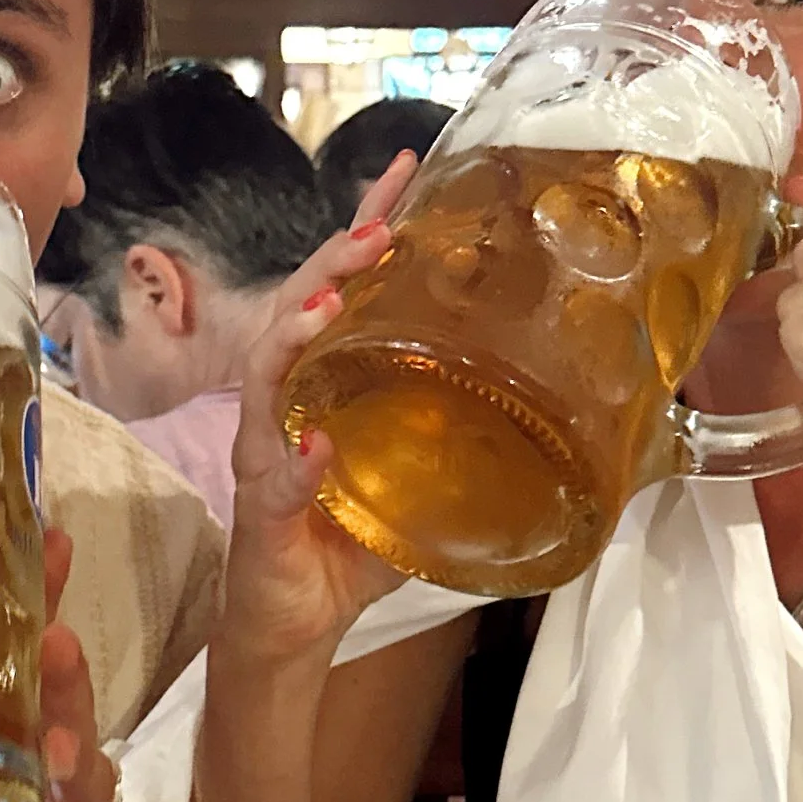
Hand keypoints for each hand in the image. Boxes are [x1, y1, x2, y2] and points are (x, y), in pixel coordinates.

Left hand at [0, 530, 120, 801]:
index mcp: (10, 717)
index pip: (32, 645)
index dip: (45, 592)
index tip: (48, 538)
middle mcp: (53, 755)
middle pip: (74, 704)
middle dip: (66, 674)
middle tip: (53, 640)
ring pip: (86, 781)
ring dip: (69, 761)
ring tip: (46, 754)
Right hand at [225, 157, 416, 663]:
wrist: (295, 627)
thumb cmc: (344, 548)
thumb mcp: (414, 482)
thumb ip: (455, 441)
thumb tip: (544, 408)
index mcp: (321, 385)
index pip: (337, 288)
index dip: (365, 228)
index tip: (404, 173)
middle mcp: (284, 405)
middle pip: (295, 308)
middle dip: (334, 261)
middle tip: (380, 229)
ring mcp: (263, 453)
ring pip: (267, 374)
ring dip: (297, 332)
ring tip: (334, 299)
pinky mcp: (259, 510)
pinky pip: (272, 477)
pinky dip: (293, 460)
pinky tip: (315, 444)